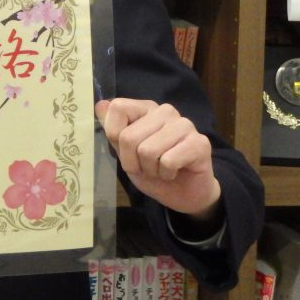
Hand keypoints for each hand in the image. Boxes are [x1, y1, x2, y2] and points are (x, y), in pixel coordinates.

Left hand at [95, 98, 220, 220]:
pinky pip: (168, 161)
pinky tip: (175, 172)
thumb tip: (100, 105)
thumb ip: (113, 130)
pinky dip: (166, 174)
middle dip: (133, 161)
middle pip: (129, 136)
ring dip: (151, 169)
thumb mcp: (126, 153)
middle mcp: (165, 111)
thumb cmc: (153, 171)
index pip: (118, 108)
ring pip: (148, 150)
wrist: (184, 194)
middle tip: (147, 167)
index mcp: (146, 109)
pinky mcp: (199, 143)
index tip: (127, 151)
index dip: (114, 136)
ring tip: (161, 169)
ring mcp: (184, 124)